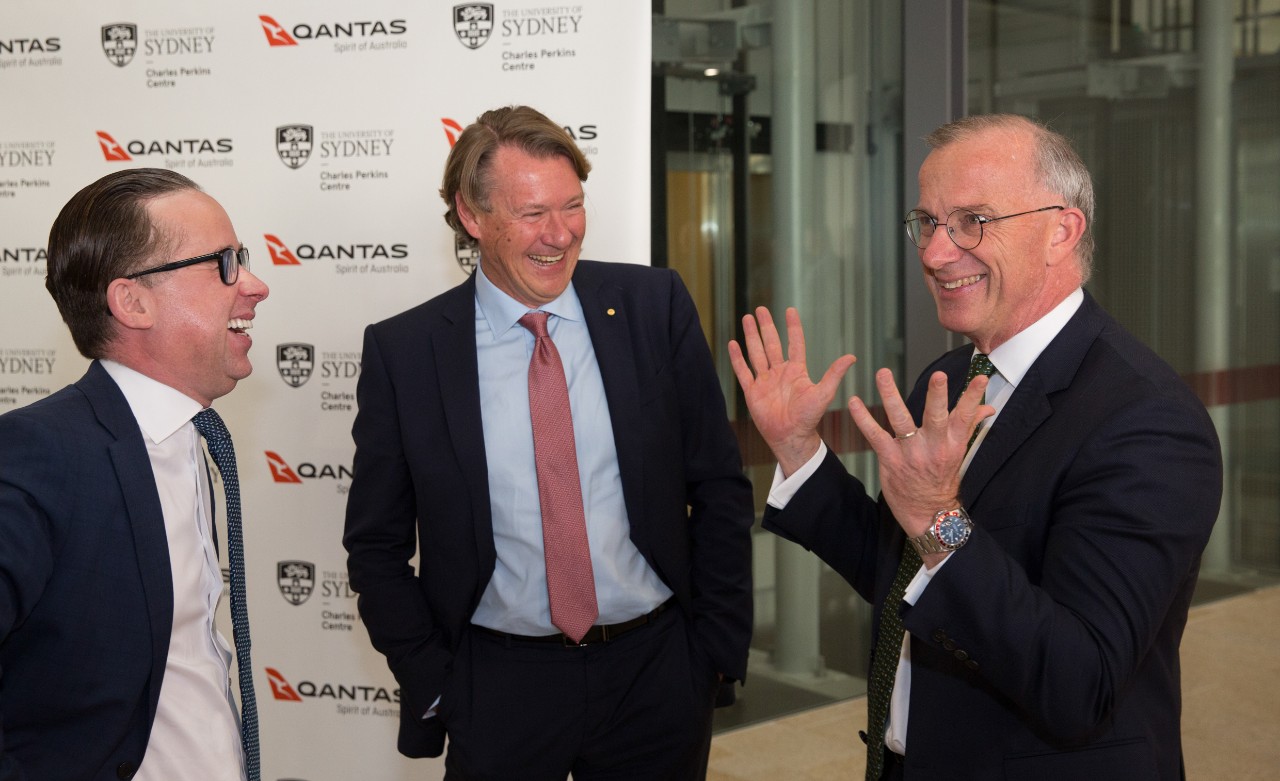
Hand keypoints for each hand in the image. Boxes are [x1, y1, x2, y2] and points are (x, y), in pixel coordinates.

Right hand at [728, 306, 855, 475]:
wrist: (790, 437)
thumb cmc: (808, 418)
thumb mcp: (823, 393)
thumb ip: (834, 374)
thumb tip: (852, 357)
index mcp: (796, 371)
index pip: (794, 343)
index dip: (792, 327)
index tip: (790, 310)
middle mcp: (779, 373)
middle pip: (771, 343)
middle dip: (766, 326)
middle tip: (760, 309)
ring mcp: (764, 381)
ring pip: (756, 353)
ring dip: (751, 336)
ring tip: (746, 319)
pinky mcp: (752, 392)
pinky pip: (743, 371)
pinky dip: (737, 358)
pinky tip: (733, 344)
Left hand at [847, 368, 993, 546]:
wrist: (928, 513)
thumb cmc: (943, 478)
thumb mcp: (960, 452)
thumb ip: (969, 425)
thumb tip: (987, 407)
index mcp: (953, 443)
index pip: (966, 415)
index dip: (973, 396)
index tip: (981, 378)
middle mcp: (933, 446)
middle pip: (937, 417)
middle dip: (938, 396)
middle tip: (939, 375)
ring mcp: (910, 453)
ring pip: (901, 420)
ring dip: (891, 395)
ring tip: (883, 373)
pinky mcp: (890, 459)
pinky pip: (875, 435)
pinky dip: (863, 418)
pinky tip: (854, 402)